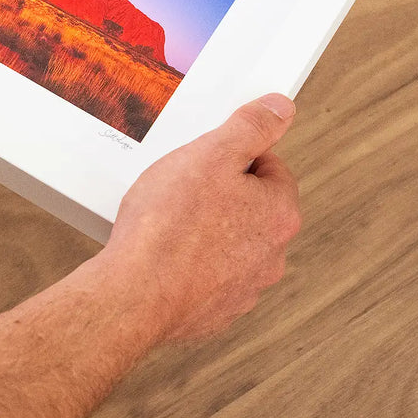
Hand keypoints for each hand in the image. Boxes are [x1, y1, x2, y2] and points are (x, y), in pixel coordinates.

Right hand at [96, 94, 301, 345]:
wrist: (137, 292)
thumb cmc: (168, 224)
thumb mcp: (211, 154)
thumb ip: (251, 127)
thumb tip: (281, 108)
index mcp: (279, 213)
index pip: (270, 167)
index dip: (232, 156)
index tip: (203, 160)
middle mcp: (272, 254)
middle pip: (251, 206)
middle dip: (220, 194)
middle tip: (181, 188)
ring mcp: (246, 287)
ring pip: (230, 242)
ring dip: (206, 230)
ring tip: (167, 223)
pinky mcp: (217, 310)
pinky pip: (208, 275)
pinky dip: (190, 264)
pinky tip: (163, 254)